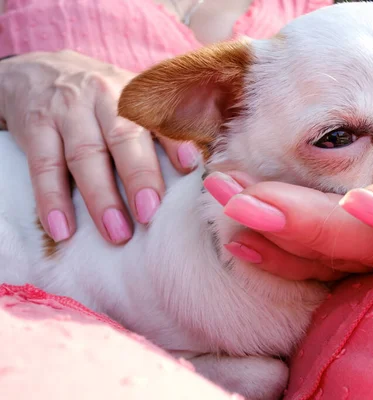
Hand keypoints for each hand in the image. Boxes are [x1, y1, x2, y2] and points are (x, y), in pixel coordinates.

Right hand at [0, 51, 199, 243]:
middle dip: (139, 177)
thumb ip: (162, 129)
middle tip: (150, 214)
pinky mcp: (34, 126)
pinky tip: (62, 229)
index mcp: (135, 93)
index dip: (174, 141)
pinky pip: (44, 166)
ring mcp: (66, 110)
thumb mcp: (131, 101)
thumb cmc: (101, 100)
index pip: (158, 116)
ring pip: (84, 155)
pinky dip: (52, 199)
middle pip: (122, 138)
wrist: (39, 69)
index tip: (189, 167)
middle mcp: (103, 96)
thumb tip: (199, 168)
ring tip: (117, 233)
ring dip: (101, 197)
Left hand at [203, 74, 372, 279]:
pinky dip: (270, 250)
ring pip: (329, 259)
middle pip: (372, 247)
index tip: (368, 200)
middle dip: (309, 223)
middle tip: (248, 197)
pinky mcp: (341, 263)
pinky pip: (305, 264)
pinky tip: (234, 231)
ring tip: (224, 197)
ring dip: (273, 231)